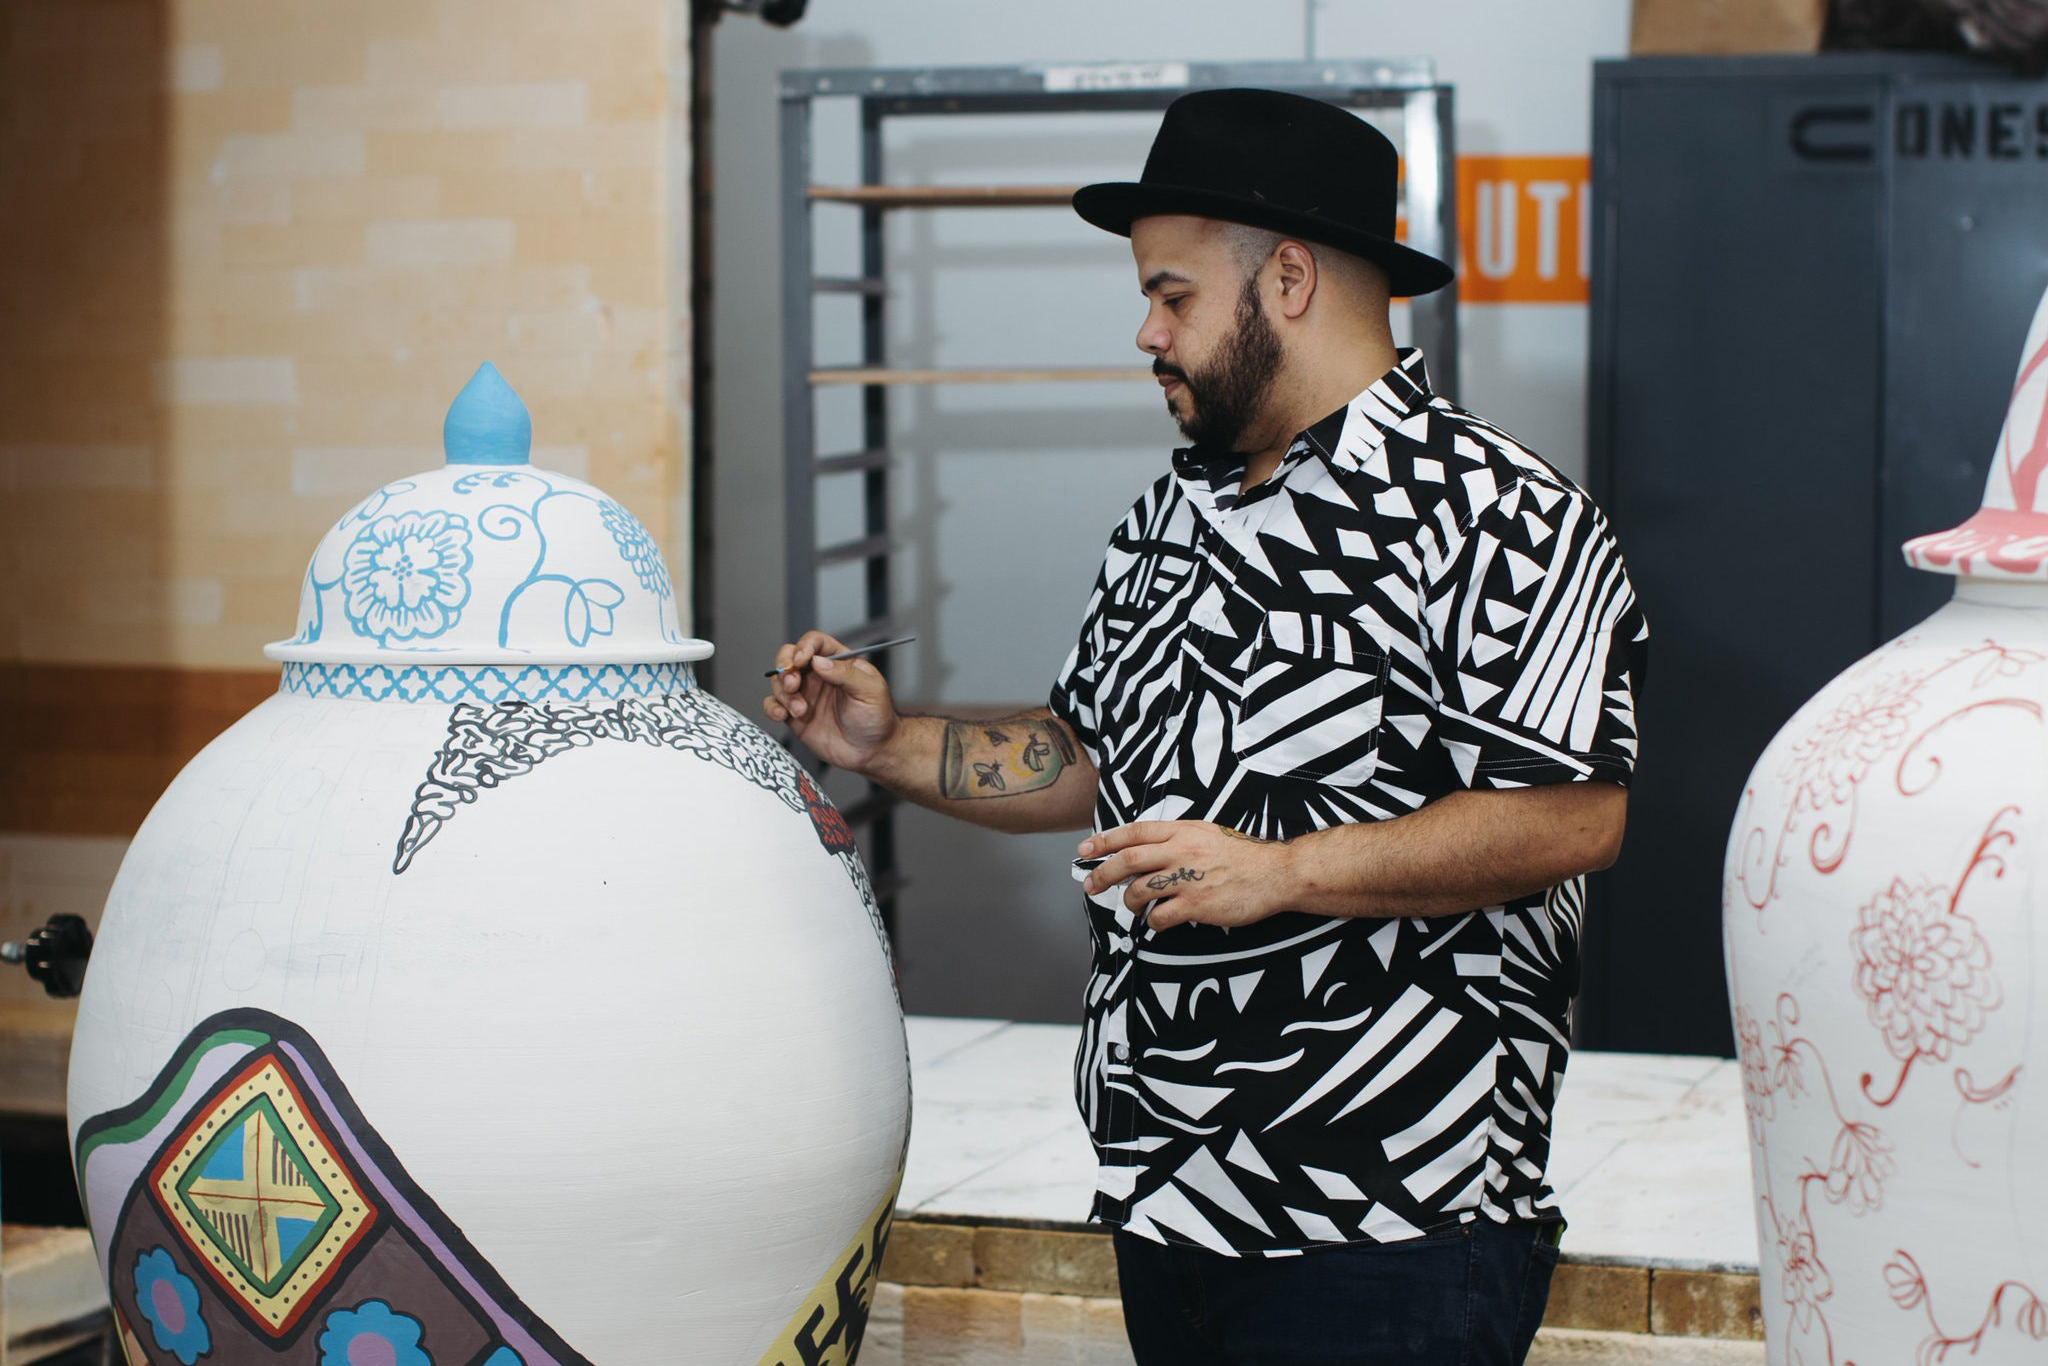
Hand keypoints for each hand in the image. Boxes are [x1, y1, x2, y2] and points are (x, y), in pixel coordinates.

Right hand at [760, 630, 900, 773]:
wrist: (872, 751)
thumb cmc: (877, 718)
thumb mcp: (870, 691)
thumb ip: (846, 673)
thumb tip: (820, 661)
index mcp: (838, 662)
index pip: (815, 642)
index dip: (804, 647)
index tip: (801, 660)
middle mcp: (818, 675)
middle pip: (789, 656)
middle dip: (785, 667)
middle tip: (793, 684)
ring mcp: (805, 694)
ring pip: (779, 680)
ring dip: (783, 693)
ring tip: (800, 710)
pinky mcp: (795, 715)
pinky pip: (773, 704)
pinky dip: (772, 707)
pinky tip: (782, 714)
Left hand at [1078, 821, 1293, 929]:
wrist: (1275, 874)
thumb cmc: (1243, 856)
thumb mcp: (1206, 834)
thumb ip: (1176, 839)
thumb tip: (1142, 852)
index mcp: (1183, 830)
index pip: (1134, 832)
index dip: (1105, 841)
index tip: (1085, 851)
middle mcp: (1181, 850)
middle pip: (1128, 860)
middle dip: (1102, 874)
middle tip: (1090, 885)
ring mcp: (1188, 878)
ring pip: (1139, 890)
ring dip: (1129, 902)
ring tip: (1133, 906)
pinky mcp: (1197, 905)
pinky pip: (1160, 916)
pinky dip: (1153, 922)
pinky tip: (1160, 921)